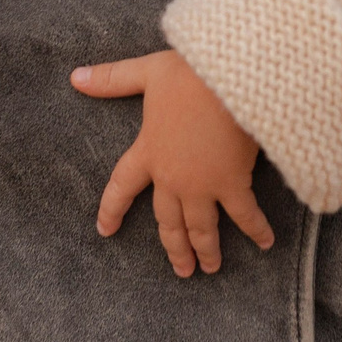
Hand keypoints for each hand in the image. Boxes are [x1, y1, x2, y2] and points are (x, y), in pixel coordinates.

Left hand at [70, 50, 275, 276]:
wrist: (229, 76)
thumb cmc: (190, 72)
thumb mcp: (147, 72)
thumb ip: (112, 79)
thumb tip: (76, 77)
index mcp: (148, 151)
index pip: (121, 186)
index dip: (112, 209)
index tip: (105, 230)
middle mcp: (171, 176)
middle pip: (168, 220)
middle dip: (174, 247)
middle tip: (181, 269)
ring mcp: (202, 184)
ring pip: (200, 228)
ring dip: (206, 251)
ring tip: (210, 268)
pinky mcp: (232, 183)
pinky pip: (244, 215)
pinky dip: (256, 230)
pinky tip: (266, 242)